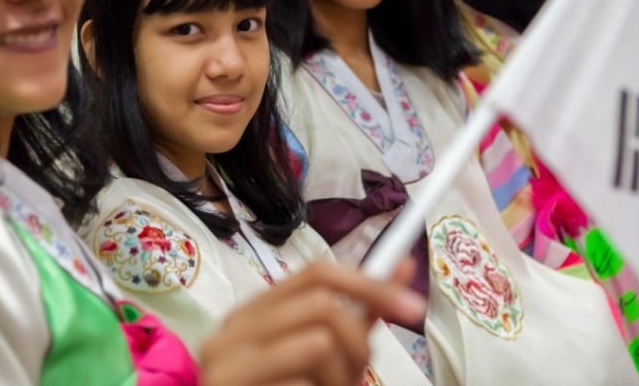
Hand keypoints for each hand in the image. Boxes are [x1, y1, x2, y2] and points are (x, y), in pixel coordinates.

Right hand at [199, 259, 423, 385]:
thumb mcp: (319, 356)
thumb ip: (357, 314)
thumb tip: (403, 265)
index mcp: (252, 312)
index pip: (316, 273)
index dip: (369, 284)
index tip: (413, 307)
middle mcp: (233, 330)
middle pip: (322, 306)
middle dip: (358, 344)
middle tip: (357, 378)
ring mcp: (226, 364)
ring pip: (319, 343)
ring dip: (342, 378)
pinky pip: (302, 385)